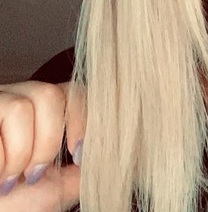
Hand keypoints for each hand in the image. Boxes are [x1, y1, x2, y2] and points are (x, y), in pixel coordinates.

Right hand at [0, 80, 84, 211]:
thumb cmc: (11, 205)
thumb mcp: (54, 189)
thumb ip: (82, 169)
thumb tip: (112, 158)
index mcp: (43, 112)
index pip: (75, 92)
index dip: (83, 119)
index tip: (79, 155)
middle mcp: (20, 100)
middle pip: (50, 93)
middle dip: (48, 141)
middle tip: (35, 174)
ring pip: (22, 107)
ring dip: (19, 153)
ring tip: (9, 178)